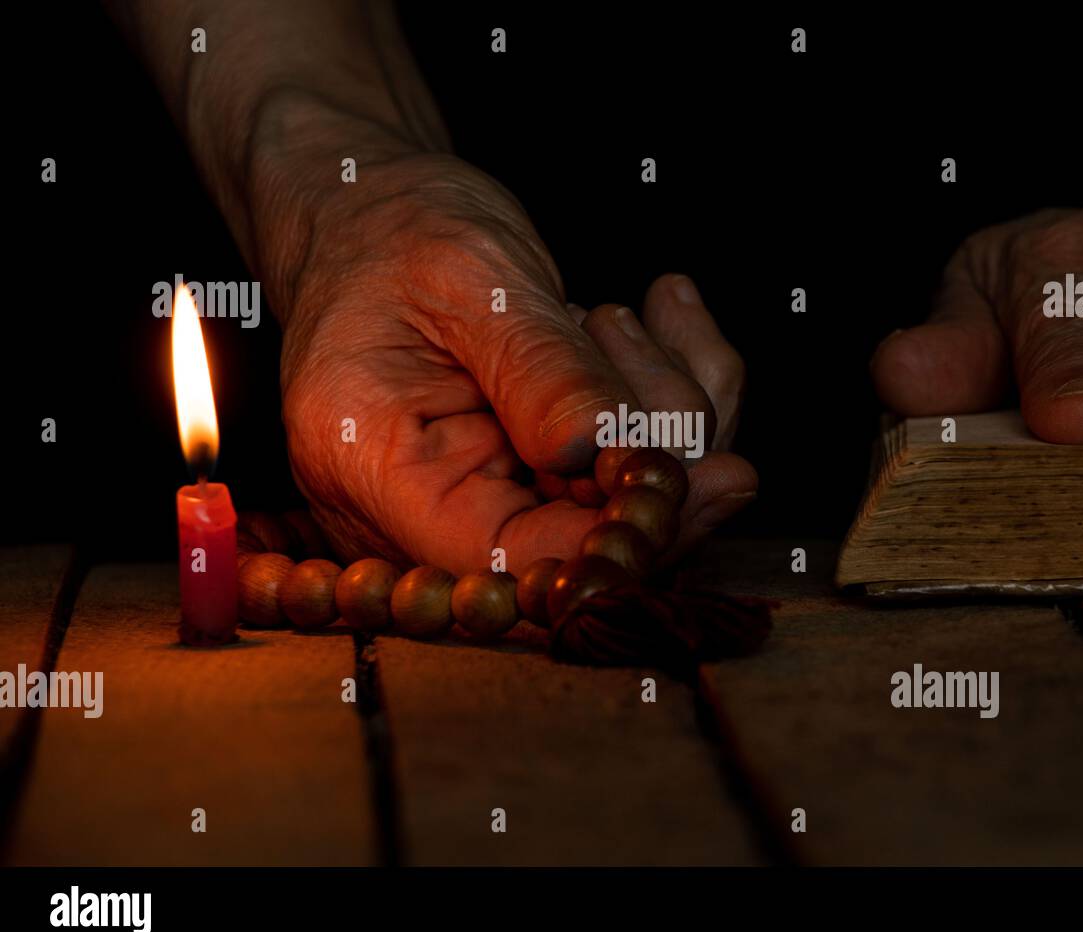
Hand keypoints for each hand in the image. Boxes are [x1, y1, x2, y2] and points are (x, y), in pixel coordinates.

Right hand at [274, 147, 754, 571]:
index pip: (505, 559)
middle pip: (579, 545)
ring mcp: (492, 499)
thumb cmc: (396, 231)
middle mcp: (429, 510)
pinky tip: (667, 314)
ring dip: (671, 407)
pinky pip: (640, 467)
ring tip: (633, 312)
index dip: (610, 537)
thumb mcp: (468, 276)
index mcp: (375, 469)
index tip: (700, 478)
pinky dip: (679, 392)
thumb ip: (537, 367)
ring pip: (627, 507)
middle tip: (663, 341)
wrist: (373, 211)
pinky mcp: (544, 477)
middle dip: (655, 454)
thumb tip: (606, 451)